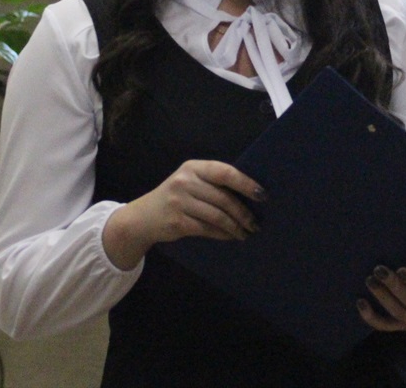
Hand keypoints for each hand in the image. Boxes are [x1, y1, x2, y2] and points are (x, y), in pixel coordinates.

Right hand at [102, 159, 264, 270]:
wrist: (143, 217)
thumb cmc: (175, 198)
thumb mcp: (189, 182)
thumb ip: (212, 184)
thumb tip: (249, 197)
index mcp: (192, 167)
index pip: (224, 172)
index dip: (245, 183)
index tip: (262, 196)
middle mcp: (185, 181)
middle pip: (223, 197)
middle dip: (244, 212)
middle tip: (255, 223)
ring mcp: (179, 202)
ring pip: (218, 216)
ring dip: (236, 226)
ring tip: (246, 232)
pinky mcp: (178, 221)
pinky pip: (208, 229)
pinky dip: (223, 234)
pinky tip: (230, 236)